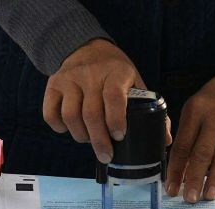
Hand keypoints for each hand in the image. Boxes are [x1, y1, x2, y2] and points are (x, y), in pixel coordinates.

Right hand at [43, 39, 152, 163]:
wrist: (87, 47)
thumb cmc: (115, 72)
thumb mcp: (135, 82)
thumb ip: (148, 109)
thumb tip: (164, 141)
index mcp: (116, 73)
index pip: (114, 97)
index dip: (116, 120)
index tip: (119, 136)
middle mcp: (90, 74)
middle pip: (91, 113)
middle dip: (99, 140)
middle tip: (106, 155)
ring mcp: (69, 79)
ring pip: (70, 116)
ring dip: (80, 136)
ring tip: (89, 140)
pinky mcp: (53, 85)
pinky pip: (50, 113)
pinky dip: (59, 127)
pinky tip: (69, 129)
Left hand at [166, 73, 214, 202]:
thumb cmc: (214, 101)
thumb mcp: (196, 109)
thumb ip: (188, 135)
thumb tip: (180, 170)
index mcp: (196, 108)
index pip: (183, 145)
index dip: (176, 169)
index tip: (172, 188)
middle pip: (203, 153)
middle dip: (195, 179)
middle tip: (190, 198)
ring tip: (208, 196)